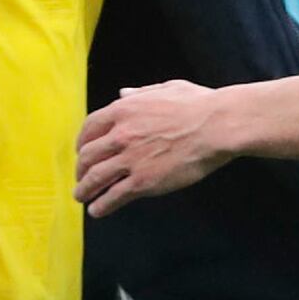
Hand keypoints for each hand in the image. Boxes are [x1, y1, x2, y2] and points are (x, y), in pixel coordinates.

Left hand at [77, 81, 231, 213]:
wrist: (217, 126)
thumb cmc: (197, 105)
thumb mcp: (165, 89)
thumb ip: (139, 93)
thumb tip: (123, 93)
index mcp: (123, 110)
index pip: (89, 128)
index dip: (82, 143)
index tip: (82, 152)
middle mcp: (121, 135)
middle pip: (88, 156)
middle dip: (81, 169)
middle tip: (81, 178)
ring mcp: (130, 159)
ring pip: (95, 178)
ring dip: (84, 190)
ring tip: (81, 197)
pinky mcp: (143, 182)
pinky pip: (114, 196)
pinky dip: (101, 205)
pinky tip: (97, 210)